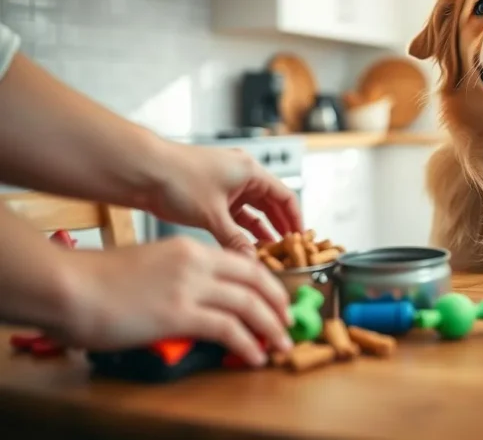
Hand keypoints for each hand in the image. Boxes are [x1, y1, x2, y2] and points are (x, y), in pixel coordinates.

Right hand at [51, 237, 293, 365]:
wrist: (69, 287)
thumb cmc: (98, 281)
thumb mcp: (151, 266)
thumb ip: (179, 277)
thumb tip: (197, 301)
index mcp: (189, 250)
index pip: (244, 263)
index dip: (267, 284)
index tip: (277, 300)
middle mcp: (196, 264)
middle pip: (255, 281)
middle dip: (278, 304)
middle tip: (288, 323)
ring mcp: (189, 287)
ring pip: (249, 305)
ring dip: (271, 328)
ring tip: (281, 345)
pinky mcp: (179, 313)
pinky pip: (228, 329)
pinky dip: (248, 344)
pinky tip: (254, 356)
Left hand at [146, 142, 301, 254]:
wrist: (141, 170)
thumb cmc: (176, 179)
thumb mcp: (212, 215)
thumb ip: (235, 240)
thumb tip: (251, 262)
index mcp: (250, 171)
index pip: (285, 196)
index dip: (295, 219)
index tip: (301, 239)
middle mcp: (241, 174)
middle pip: (271, 202)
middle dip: (280, 226)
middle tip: (288, 248)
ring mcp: (225, 183)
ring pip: (252, 209)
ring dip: (261, 229)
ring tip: (269, 250)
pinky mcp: (210, 193)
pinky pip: (235, 212)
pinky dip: (241, 227)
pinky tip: (244, 243)